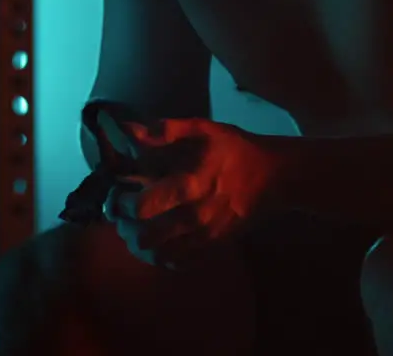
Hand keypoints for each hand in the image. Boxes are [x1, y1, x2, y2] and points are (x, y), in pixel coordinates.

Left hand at [99, 115, 283, 268]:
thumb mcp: (203, 130)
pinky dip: (159, 255)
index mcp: (190, 185)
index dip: (121, 202)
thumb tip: (130, 130)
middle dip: (124, 227)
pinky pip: (177, 262)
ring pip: (158, 255)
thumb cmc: (235, 150)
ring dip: (138, 244)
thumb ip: (166, 130)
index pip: (144, 207)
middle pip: (145, 237)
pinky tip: (155, 239)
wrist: (274, 177)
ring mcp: (205, 235)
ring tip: (133, 227)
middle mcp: (195, 216)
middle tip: (120, 213)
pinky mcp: (213, 246)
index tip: (117, 191)